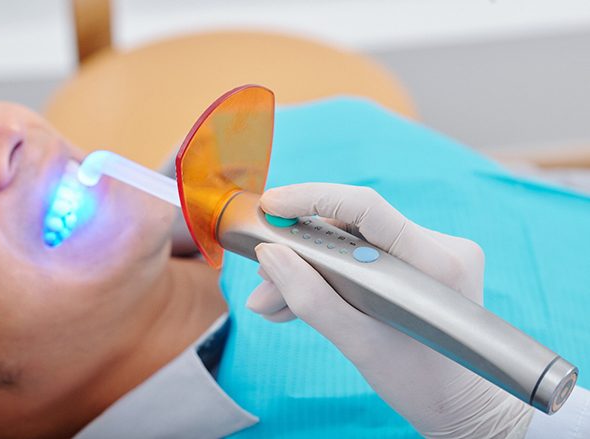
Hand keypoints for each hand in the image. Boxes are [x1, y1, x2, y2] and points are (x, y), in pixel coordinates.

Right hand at [247, 183, 532, 438]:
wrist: (460, 403)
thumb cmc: (420, 382)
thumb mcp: (360, 345)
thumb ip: (311, 299)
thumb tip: (270, 255)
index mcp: (434, 263)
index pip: (365, 207)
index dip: (311, 199)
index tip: (270, 207)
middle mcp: (441, 246)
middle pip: (353, 228)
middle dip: (301, 253)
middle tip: (264, 280)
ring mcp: (433, 253)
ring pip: (354, 244)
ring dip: (310, 269)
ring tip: (273, 301)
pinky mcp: (421, 263)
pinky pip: (365, 256)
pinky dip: (331, 276)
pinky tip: (298, 298)